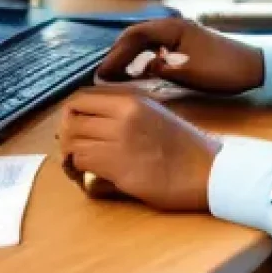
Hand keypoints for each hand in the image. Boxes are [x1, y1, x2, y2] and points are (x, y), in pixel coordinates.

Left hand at [58, 85, 221, 210]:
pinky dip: (78, 169)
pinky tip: (87, 175)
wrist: (205, 170)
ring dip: (70, 153)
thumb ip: (124, 111)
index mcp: (131, 100)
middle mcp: (122, 116)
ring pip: (72, 140)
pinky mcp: (118, 167)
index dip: (72, 112)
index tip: (76, 126)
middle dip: (66, 135)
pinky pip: (81, 161)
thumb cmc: (183, 145)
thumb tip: (91, 120)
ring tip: (78, 164)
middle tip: (73, 149)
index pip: (82, 97)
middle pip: (71, 117)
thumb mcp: (153, 114)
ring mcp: (119, 141)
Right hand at [94, 16, 264, 94]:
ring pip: (146, 43)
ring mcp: (180, 35)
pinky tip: (138, 75)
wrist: (254, 68)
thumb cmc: (223, 69)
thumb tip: (143, 67)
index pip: (135, 35)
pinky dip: (144, 60)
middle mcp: (174, 27)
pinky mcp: (186, 46)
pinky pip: (157, 49)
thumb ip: (162, 69)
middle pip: (137, 36)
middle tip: (102, 76)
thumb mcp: (189, 72)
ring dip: (130, 58)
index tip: (102, 73)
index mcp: (173, 28)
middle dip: (118, 54)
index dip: (116, 54)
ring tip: (114, 77)